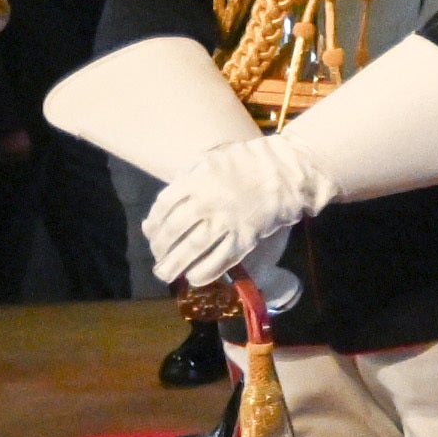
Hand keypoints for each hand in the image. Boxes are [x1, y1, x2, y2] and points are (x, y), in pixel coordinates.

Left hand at [139, 134, 319, 293]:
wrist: (287, 169)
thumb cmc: (248, 161)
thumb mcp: (211, 158)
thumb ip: (187, 177)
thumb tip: (168, 202)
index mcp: (195, 181)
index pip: (163, 207)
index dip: (153, 223)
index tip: (150, 233)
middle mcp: (206, 203)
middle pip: (173, 231)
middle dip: (160, 249)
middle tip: (157, 259)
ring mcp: (226, 222)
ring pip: (193, 249)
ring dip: (175, 265)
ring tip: (166, 274)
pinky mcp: (246, 237)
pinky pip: (221, 260)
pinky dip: (206, 272)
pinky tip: (195, 278)